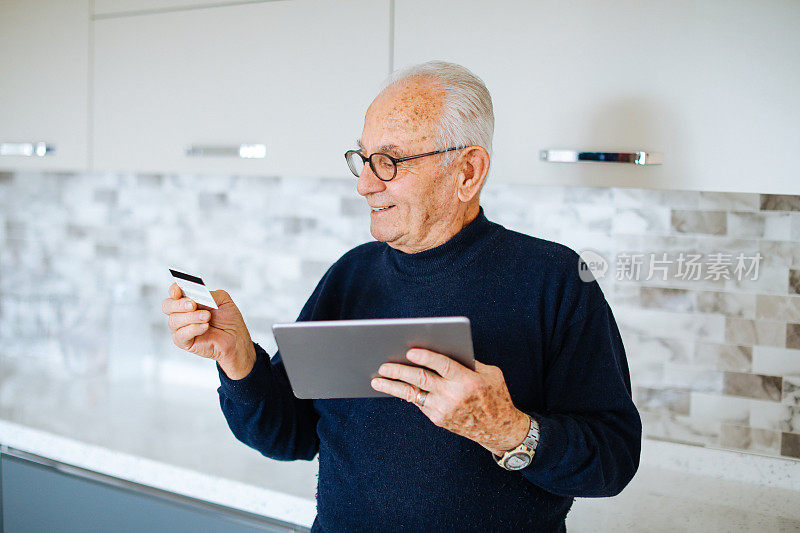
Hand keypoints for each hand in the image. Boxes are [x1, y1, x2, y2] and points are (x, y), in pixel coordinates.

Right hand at [161, 283, 255, 378]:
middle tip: (193, 305)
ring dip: (192, 317)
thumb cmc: (228, 319)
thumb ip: (208, 294)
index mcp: (189, 300)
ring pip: (174, 320)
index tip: (178, 290)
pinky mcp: (184, 342)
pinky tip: (205, 326)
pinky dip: (194, 329)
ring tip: (207, 317)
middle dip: (179, 304)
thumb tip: (194, 295)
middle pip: (167, 306)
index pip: (174, 292)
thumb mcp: (222, 299)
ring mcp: (181, 328)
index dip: (174, 290)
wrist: (236, 338)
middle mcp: (182, 313)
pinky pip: (181, 334)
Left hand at [371, 348, 530, 455]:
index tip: (410, 351)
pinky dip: (407, 394)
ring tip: (377, 380)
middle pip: (421, 379)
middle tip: (384, 365)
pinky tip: (395, 387)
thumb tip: (442, 348)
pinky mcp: (438, 419)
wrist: (498, 429)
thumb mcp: (490, 374)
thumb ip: (469, 362)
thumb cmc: (495, 395)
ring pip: (413, 395)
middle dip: (399, 371)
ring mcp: (444, 409)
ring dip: (393, 387)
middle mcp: (453, 395)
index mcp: (468, 380)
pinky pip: (419, 403)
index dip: (425, 357)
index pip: (442, 365)